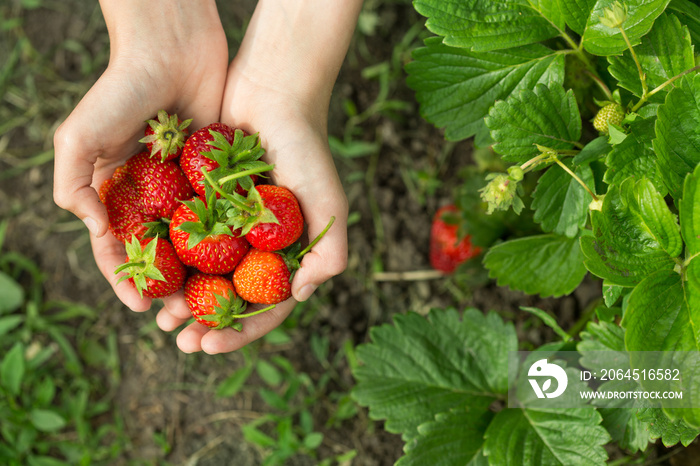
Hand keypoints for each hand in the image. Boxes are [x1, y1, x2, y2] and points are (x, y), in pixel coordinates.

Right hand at [53, 1, 227, 313]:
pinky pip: (222, 216)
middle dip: (167, 286)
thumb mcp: (79, 136)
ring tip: (208, 301)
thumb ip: (74, 185)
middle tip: (181, 315)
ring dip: (199, 274)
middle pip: (158, 254)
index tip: (141, 306)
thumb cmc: (120, 90)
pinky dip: (227, 242)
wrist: (173, 49)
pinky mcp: (216, 177)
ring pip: (193, 243)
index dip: (125, 279)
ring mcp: (184, 189)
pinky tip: (237, 267)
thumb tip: (96, 232)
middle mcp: (149, 196)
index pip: (116, 248)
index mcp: (114, 192)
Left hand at [157, 0, 359, 353]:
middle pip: (230, 298)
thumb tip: (299, 297)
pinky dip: (168, 260)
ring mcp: (230, 226)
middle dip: (205, 325)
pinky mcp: (204, 203)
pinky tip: (147, 275)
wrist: (271, 93)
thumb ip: (329, 253)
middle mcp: (259, 245)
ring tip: (158, 319)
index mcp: (289, 253)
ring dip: (182, 300)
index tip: (209, 346)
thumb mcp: (328, 203)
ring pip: (203, 274)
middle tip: (178, 342)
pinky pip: (183, 238)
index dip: (240, 333)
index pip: (266, 306)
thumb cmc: (306, 148)